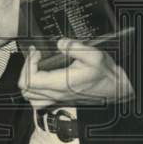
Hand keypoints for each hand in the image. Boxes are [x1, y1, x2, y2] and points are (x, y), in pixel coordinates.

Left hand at [18, 40, 134, 108]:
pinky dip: (36, 90)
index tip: (38, 52)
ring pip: (31, 97)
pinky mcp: (61, 99)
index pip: (30, 79)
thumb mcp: (94, 55)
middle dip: (27, 69)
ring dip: (29, 81)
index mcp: (61, 84)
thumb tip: (60, 43)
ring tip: (38, 67)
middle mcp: (57, 94)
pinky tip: (44, 78)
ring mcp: (58, 99)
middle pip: (26, 89)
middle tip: (36, 57)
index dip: (29, 63)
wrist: (116, 89)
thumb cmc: (106, 75)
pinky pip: (40, 101)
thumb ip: (75, 47)